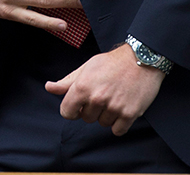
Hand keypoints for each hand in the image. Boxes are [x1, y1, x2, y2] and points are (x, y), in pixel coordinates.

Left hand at [45, 43, 164, 135]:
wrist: (141, 58)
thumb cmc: (111, 62)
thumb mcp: (86, 68)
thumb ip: (67, 82)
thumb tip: (49, 87)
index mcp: (82, 86)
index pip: (67, 112)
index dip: (72, 109)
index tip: (79, 104)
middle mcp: (96, 98)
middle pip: (86, 118)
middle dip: (92, 109)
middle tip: (102, 94)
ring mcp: (113, 107)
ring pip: (102, 123)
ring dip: (107, 115)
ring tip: (114, 97)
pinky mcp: (129, 114)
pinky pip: (117, 130)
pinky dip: (119, 123)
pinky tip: (122, 107)